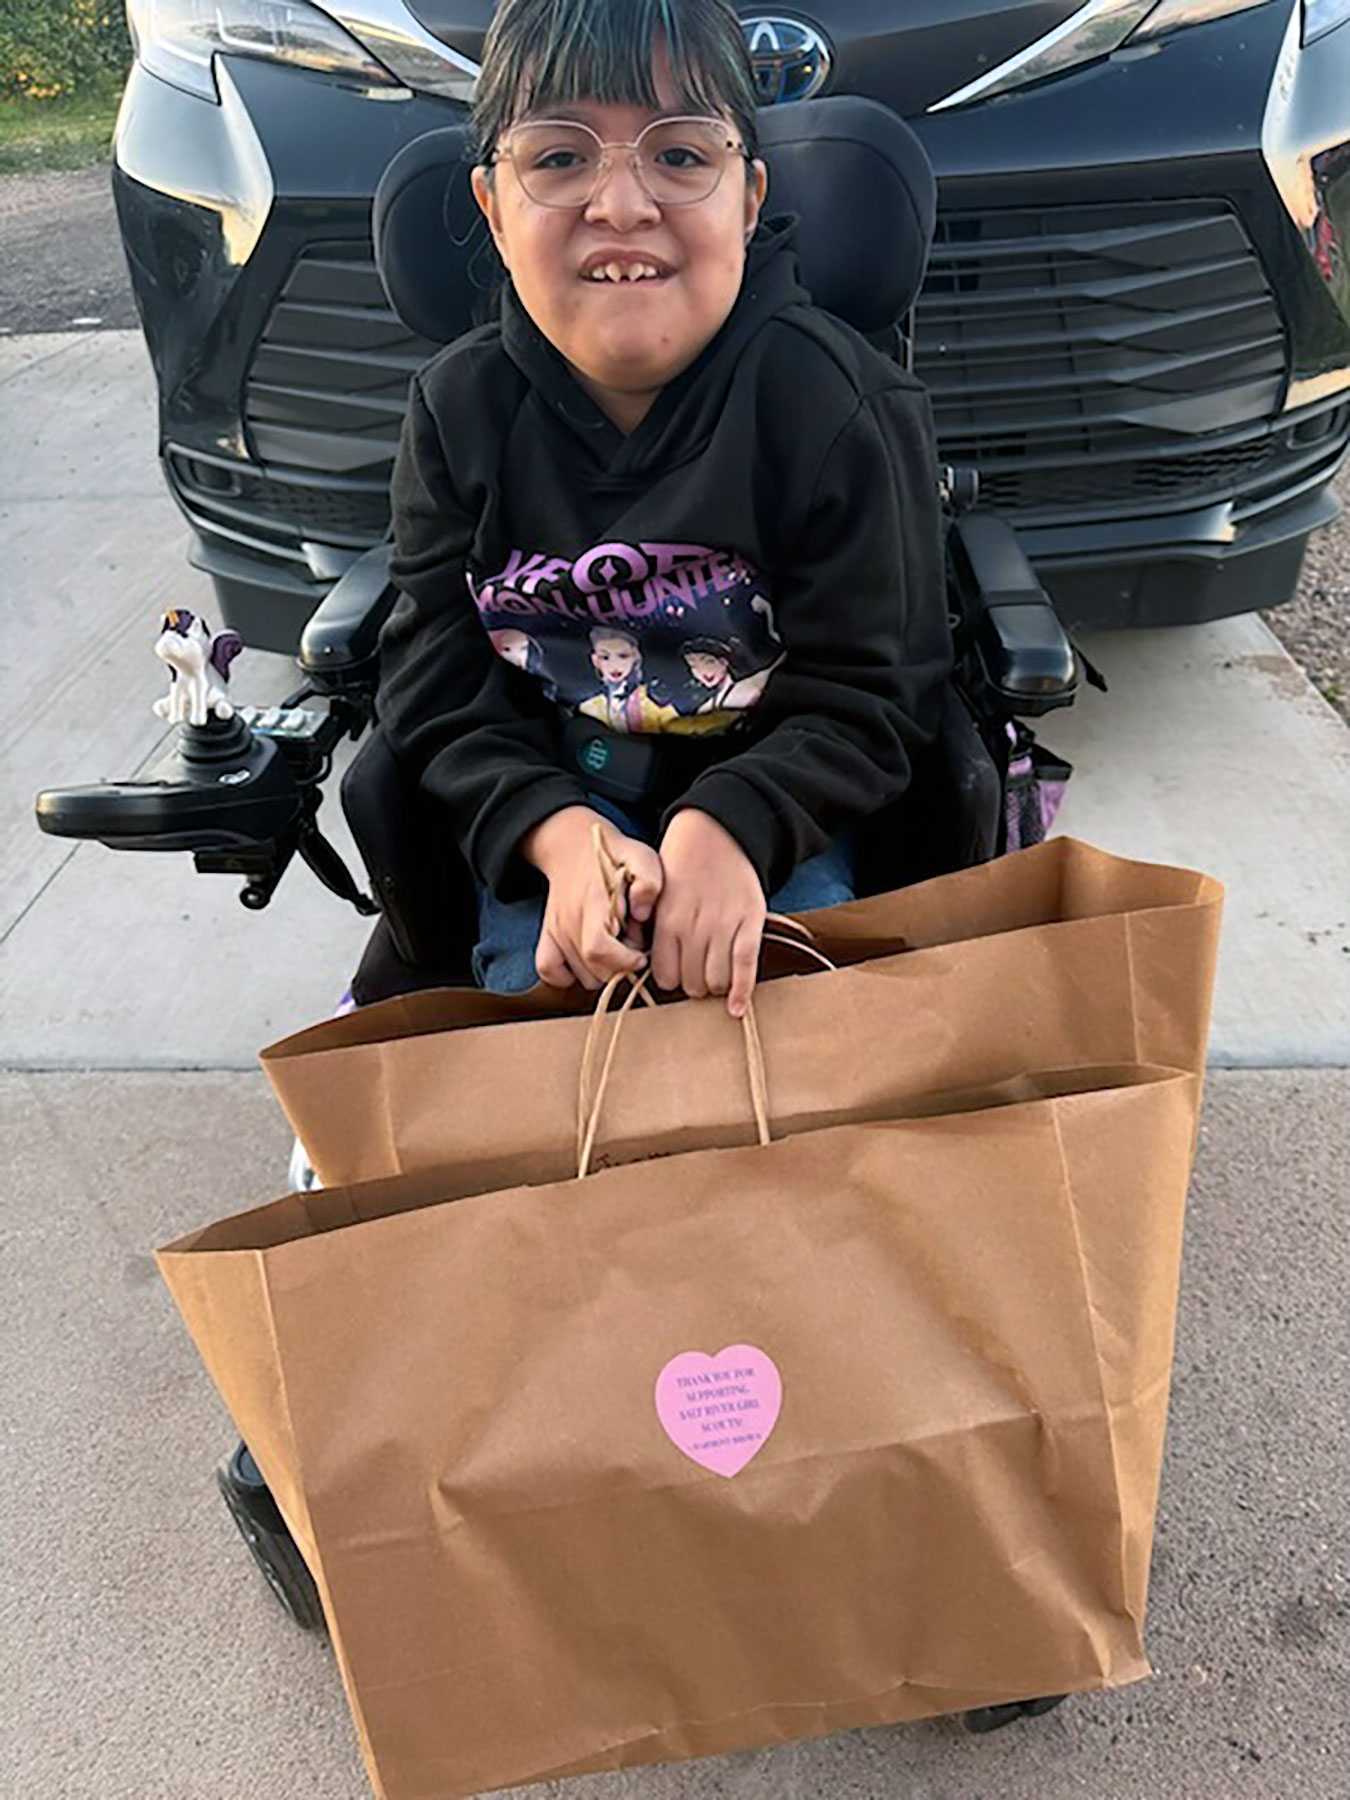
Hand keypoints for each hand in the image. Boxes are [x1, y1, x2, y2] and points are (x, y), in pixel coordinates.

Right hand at [521, 807, 662, 990]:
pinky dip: (569, 976)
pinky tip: (590, 961)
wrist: (574, 845)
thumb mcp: (642, 858)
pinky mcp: (546, 936)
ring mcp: (555, 930)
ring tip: (616, 946)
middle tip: (633, 946)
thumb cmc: (615, 855)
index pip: (598, 949)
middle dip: (622, 967)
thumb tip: (642, 913)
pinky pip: (549, 971)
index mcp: (593, 903)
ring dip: (604, 970)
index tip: (642, 956)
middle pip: (595, 971)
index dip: (623, 962)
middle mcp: (569, 921)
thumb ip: (648, 882)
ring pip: (582, 977)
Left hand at [652, 810, 765, 1016]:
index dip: (673, 979)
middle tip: (698, 973)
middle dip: (694, 985)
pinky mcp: (750, 923)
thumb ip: (658, 931)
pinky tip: (738, 1009)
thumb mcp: (659, 896)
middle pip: (691, 984)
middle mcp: (693, 928)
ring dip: (716, 986)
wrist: (717, 833)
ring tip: (717, 975)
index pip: (665, 977)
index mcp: (666, 921)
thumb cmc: (683, 865)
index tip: (678, 973)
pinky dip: (742, 992)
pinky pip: (746, 966)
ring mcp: (723, 926)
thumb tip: (658, 969)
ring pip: (717, 981)